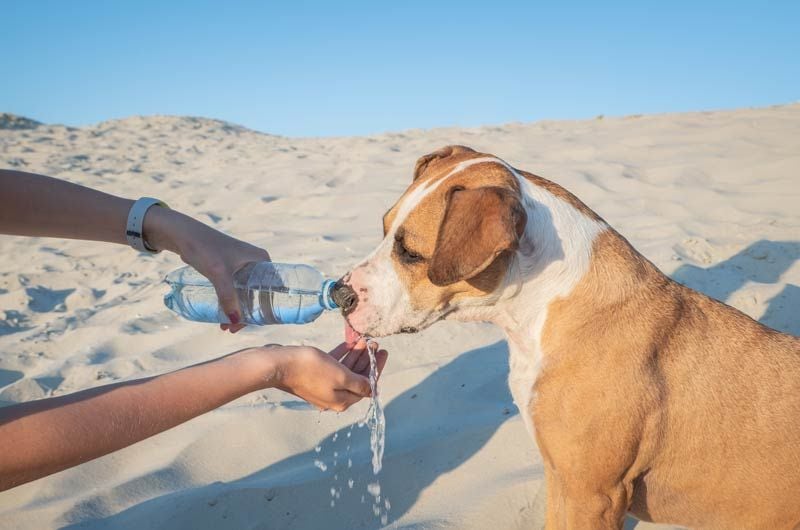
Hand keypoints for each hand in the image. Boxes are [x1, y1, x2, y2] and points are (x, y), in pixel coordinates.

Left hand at [144, 206, 268, 331]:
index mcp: (262, 260)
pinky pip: (235, 291)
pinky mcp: (230, 270)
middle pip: (258, 295)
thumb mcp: (219, 273)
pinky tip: (222, 314)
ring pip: (245, 294)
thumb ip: (227, 296)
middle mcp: (256, 263)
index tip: (257, 324)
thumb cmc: (205, 248)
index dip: (268, 308)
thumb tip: (235, 321)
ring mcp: (243, 266)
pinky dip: (230, 303)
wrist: (184, 235)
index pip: (273, 288)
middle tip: (233, 329)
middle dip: (247, 314)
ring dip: (237, 311)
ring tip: (225, 326)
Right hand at [251, 340, 387, 411]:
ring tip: (365, 340)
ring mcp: (323, 386)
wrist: (280, 365)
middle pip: (357, 378)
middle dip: (367, 360)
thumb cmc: (311, 369)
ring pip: (345, 370)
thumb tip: (372, 390)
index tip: (383, 353)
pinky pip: (333, 366)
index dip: (376, 368)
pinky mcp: (313, 376)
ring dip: (356, 355)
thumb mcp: (340, 376)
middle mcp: (333, 396)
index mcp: (342, 401)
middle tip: (375, 344)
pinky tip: (349, 343)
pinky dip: (342, 355)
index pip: (366, 386)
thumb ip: (358, 383)